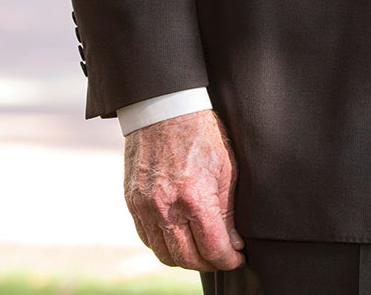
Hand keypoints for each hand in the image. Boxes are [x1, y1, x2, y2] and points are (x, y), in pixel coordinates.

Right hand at [123, 108, 244, 270]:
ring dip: (185, 259)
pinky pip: (147, 238)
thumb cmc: (201, 132)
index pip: (213, 248)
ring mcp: (146, 207)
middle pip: (187, 258)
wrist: (165, 108)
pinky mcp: (133, 202)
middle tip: (222, 256)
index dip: (228, 259)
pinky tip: (178, 238)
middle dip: (209, 263)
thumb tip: (233, 241)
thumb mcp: (226, 166)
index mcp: (194, 197)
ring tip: (201, 251)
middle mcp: (166, 207)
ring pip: (164, 254)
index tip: (237, 257)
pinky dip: (163, 245)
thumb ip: (228, 209)